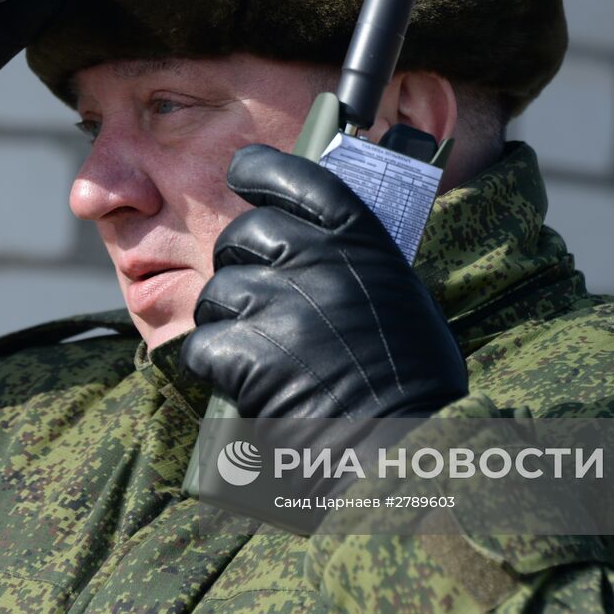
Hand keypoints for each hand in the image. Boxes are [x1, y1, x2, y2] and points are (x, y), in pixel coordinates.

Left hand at [183, 144, 467, 418]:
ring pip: (217, 292)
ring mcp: (277, 303)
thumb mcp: (398, 294)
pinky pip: (203, 345)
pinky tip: (246, 383)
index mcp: (360, 239)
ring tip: (258, 352)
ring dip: (226, 320)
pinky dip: (216, 366)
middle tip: (255, 296)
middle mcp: (316, 259)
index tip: (242, 173)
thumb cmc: (410, 377)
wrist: (401, 443)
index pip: (295, 178)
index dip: (260, 170)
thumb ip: (351, 261)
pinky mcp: (246, 352)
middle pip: (242, 234)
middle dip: (238, 262)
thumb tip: (311, 241)